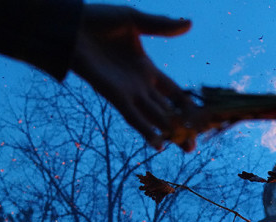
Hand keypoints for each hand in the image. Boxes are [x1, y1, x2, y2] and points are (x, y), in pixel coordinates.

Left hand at [69, 5, 196, 149]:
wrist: (69, 25)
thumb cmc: (96, 20)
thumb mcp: (133, 20)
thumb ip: (161, 26)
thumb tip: (189, 23)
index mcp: (147, 69)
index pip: (174, 93)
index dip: (189, 105)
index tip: (205, 118)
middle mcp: (139, 85)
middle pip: (167, 111)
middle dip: (183, 127)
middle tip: (197, 143)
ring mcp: (128, 92)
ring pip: (155, 118)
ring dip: (170, 133)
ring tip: (187, 147)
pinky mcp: (115, 96)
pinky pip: (134, 117)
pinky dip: (147, 131)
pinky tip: (159, 144)